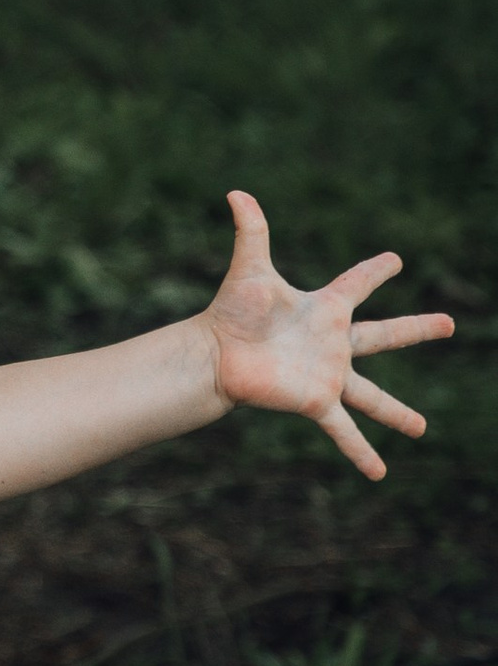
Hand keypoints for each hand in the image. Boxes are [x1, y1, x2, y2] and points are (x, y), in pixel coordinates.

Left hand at [203, 190, 453, 480]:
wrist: (214, 354)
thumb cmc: (232, 312)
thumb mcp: (250, 270)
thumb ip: (252, 231)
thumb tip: (237, 191)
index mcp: (323, 310)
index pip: (356, 284)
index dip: (374, 271)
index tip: (395, 260)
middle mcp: (332, 344)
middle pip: (384, 335)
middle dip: (416, 328)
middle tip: (450, 324)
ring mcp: (328, 375)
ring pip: (371, 396)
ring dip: (396, 413)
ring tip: (421, 429)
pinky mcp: (315, 401)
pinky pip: (343, 430)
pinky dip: (359, 452)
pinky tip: (378, 474)